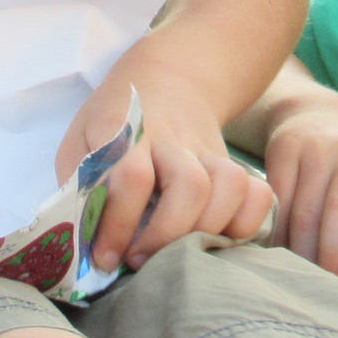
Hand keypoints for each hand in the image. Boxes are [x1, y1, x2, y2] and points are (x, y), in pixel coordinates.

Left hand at [59, 63, 275, 274]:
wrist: (171, 77)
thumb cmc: (116, 119)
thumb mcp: (82, 139)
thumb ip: (79, 184)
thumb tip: (84, 243)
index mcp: (128, 129)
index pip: (131, 175)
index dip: (118, 224)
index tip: (106, 258)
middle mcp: (174, 138)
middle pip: (190, 185)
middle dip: (167, 234)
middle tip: (142, 260)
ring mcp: (210, 150)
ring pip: (231, 187)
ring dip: (209, 230)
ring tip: (181, 255)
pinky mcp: (233, 165)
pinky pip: (259, 194)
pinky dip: (246, 224)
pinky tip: (215, 242)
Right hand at [262, 88, 337, 276]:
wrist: (318, 115)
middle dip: (333, 253)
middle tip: (330, 289)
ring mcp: (318, 148)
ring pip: (305, 210)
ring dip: (302, 252)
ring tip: (304, 280)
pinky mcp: (285, 149)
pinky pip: (279, 202)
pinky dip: (278, 234)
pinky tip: (280, 255)